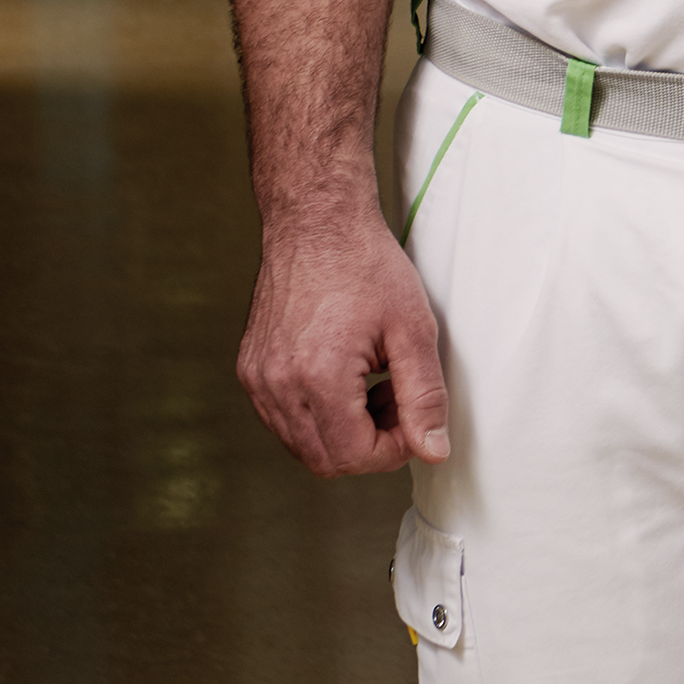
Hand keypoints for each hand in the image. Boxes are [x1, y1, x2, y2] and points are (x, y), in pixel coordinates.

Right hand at [237, 204, 450, 475]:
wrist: (316, 222)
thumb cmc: (366, 264)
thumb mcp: (413, 328)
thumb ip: (425, 395)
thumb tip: (433, 450)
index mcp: (317, 376)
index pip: (355, 456)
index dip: (394, 449)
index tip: (415, 418)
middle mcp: (277, 384)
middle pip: (325, 460)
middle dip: (370, 444)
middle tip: (397, 400)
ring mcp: (257, 379)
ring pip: (302, 445)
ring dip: (344, 432)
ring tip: (374, 384)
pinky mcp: (250, 370)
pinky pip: (284, 420)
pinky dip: (319, 415)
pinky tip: (346, 378)